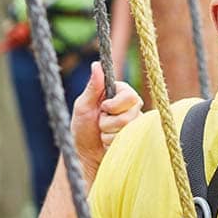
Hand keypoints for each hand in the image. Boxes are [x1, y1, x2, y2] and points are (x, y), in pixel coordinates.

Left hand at [71, 62, 143, 179]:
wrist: (85, 154)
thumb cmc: (82, 128)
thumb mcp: (83, 106)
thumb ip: (92, 87)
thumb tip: (96, 64)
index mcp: (120, 93)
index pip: (130, 95)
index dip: (115, 105)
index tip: (103, 108)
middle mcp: (131, 107)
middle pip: (131, 113)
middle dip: (110, 122)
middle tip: (100, 122)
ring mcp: (135, 123)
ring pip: (128, 128)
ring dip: (108, 133)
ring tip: (102, 133)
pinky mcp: (135, 138)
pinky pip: (127, 140)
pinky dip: (112, 143)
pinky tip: (107, 143)